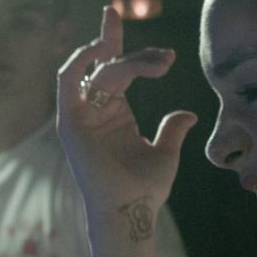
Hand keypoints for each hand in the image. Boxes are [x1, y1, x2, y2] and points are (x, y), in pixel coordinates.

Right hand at [56, 6, 196, 213]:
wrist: (130, 210)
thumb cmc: (145, 189)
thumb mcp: (165, 154)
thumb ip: (172, 131)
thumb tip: (188, 114)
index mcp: (115, 114)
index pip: (119, 70)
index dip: (134, 52)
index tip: (167, 53)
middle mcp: (95, 110)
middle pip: (107, 64)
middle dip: (128, 46)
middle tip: (166, 55)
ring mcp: (81, 114)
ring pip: (97, 70)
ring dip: (121, 56)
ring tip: (154, 59)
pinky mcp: (69, 121)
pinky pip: (67, 80)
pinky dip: (80, 60)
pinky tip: (102, 47)